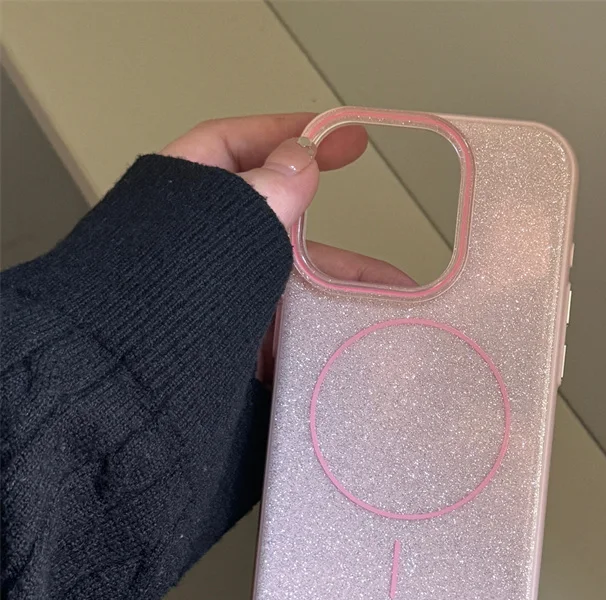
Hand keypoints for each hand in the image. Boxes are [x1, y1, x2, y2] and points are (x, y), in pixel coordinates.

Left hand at [161, 113, 414, 379]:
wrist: (136, 383)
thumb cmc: (166, 295)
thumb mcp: (225, 225)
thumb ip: (265, 190)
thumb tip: (302, 157)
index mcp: (187, 203)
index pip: (236, 147)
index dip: (290, 133)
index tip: (344, 138)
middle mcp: (208, 247)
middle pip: (286, 235)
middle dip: (343, 253)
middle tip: (384, 255)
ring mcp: (226, 298)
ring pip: (296, 288)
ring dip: (343, 297)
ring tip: (392, 309)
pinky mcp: (238, 341)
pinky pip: (291, 327)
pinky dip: (325, 330)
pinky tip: (359, 339)